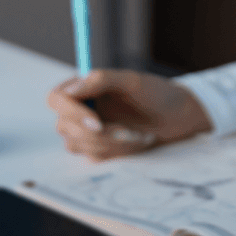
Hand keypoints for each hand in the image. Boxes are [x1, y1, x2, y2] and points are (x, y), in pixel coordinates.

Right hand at [47, 69, 212, 160]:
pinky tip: (137, 141)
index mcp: (83, 86)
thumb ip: (101, 80)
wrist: (178, 119)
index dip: (72, 113)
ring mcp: (86, 130)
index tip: (98, 123)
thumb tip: (70, 89)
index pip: (56, 99)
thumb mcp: (133, 81)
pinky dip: (116, 151)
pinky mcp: (97, 148)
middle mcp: (79, 108)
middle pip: (64, 126)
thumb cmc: (157, 94)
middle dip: (99, 134)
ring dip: (111, 143)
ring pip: (77, 145)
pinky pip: (93, 156)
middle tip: (130, 131)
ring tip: (140, 134)